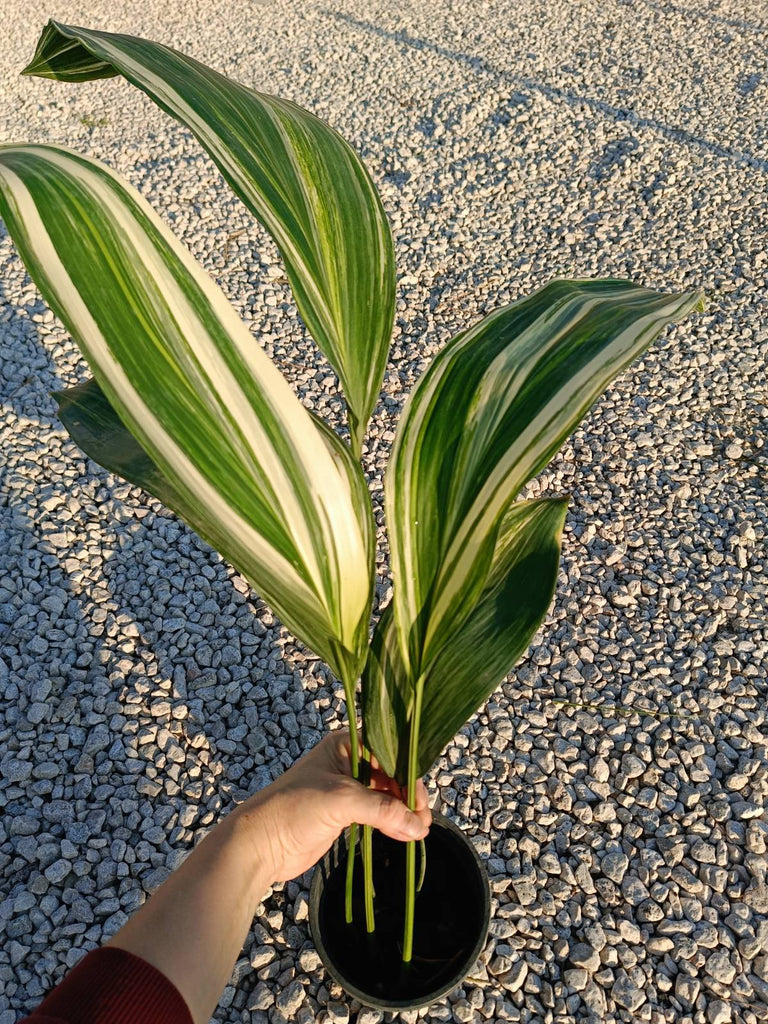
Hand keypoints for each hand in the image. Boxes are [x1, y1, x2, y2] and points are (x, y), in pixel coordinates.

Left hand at [232, 729, 431, 883]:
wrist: (260, 843)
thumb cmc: (294, 808)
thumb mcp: (341, 800)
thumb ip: (382, 809)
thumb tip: (418, 826)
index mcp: (346, 745)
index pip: (389, 752)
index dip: (408, 773)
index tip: (420, 801)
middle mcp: (349, 762)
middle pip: (391, 774)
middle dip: (407, 796)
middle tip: (422, 821)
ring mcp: (347, 789)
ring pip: (386, 795)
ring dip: (402, 812)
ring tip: (418, 831)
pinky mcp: (345, 814)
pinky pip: (377, 813)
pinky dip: (392, 823)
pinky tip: (405, 834)